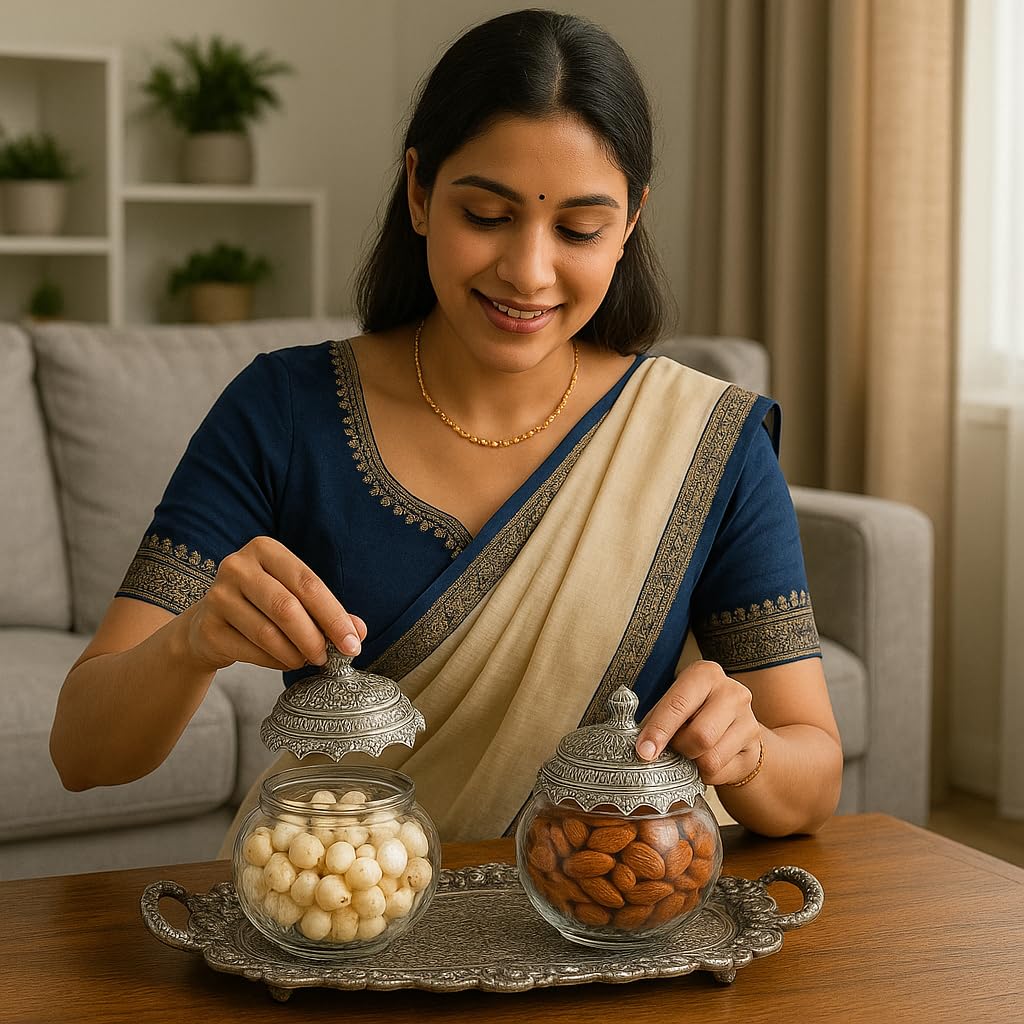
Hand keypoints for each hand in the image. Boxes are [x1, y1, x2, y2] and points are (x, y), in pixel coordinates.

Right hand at [183, 536, 366, 671]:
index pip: (308, 583)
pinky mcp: (208, 627)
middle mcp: (237, 566)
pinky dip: (275, 662)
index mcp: (265, 549)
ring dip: (296, 654)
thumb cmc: (263, 607)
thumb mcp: (295, 599)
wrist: (208, 625)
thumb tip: (358, 631)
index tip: (352, 644)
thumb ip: (327, 611)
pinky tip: (284, 661)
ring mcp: (217, 595)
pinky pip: (251, 651)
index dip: (334, 616)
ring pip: (268, 633)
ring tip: (307, 659)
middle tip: (328, 658)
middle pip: (287, 607)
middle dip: (315, 638)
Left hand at [635, 660, 761, 785]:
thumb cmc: (692, 714)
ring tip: (690, 751)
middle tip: (673, 747)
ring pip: (711, 758)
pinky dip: (705, 773)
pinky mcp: (755, 745)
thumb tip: (642, 748)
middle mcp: (731, 692)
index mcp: (704, 674)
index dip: (658, 731)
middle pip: (699, 735)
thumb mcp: (672, 707)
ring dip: (692, 762)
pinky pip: (721, 771)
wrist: (730, 726)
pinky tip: (705, 759)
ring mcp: (748, 718)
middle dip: (679, 748)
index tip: (644, 752)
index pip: (677, 705)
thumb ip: (655, 721)